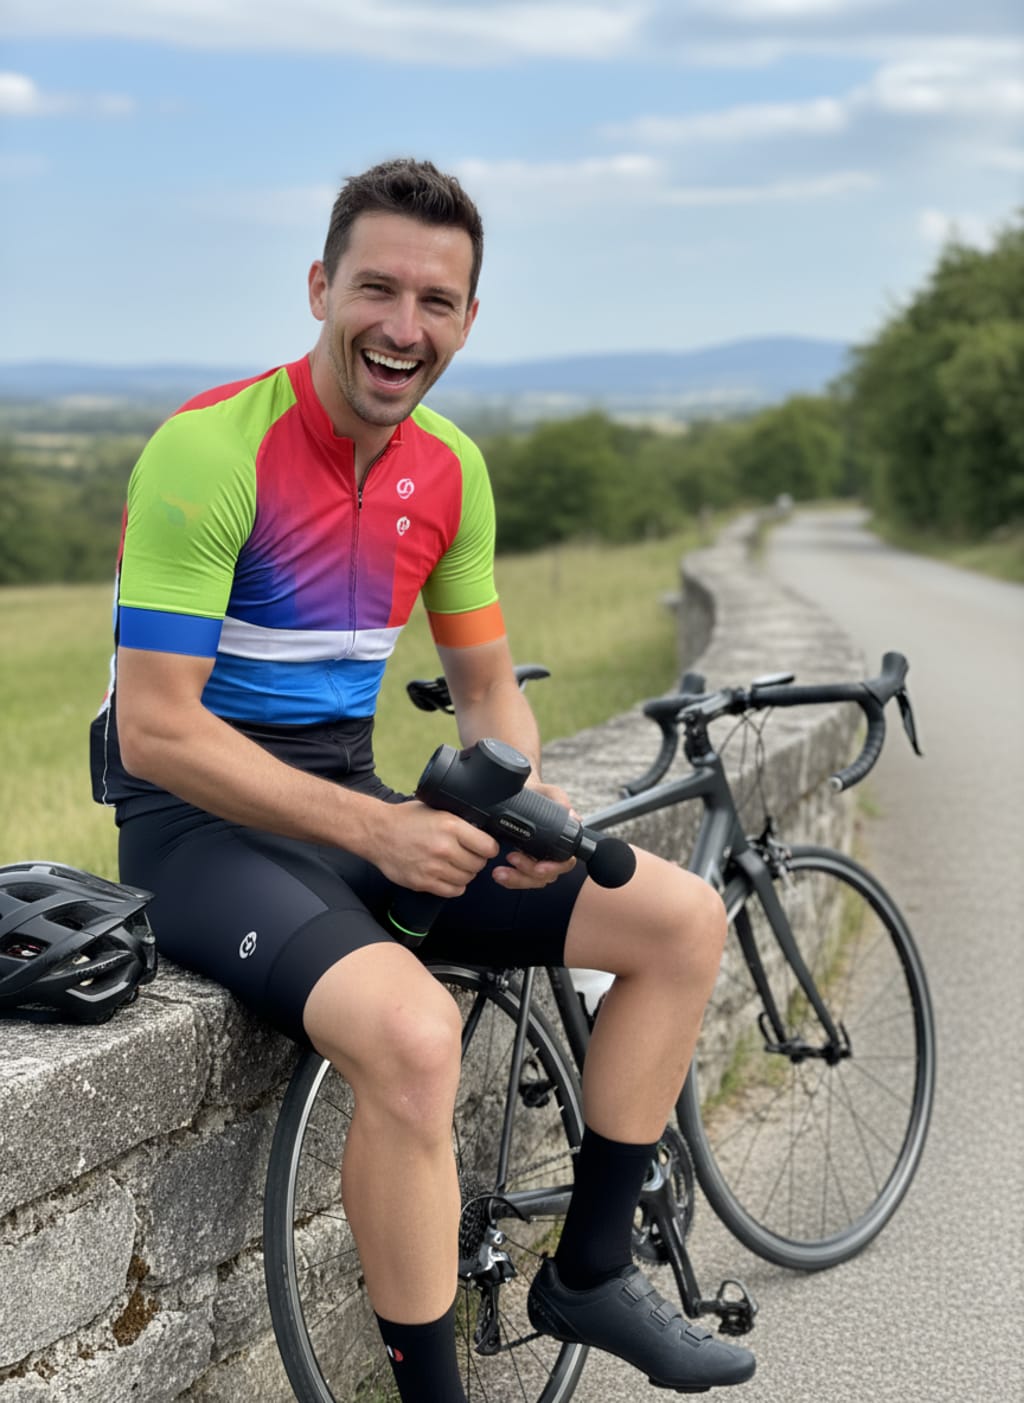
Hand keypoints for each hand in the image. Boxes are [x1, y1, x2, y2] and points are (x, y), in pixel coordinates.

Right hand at [374, 801, 498, 897]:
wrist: (377, 832)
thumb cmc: (405, 819)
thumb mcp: (436, 809)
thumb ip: (458, 821)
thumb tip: (481, 829)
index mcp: (451, 826)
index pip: (488, 847)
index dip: (489, 848)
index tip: (485, 847)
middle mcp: (445, 848)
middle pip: (479, 864)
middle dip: (476, 860)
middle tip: (468, 855)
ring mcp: (434, 868)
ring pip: (467, 879)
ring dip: (465, 873)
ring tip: (455, 865)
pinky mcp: (423, 882)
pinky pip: (452, 891)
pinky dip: (454, 886)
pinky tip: (448, 876)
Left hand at [494, 779, 578, 891]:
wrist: (520, 795)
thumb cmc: (537, 795)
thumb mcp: (549, 792)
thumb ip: (560, 800)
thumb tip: (573, 816)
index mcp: (562, 841)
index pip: (564, 863)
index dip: (553, 868)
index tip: (539, 867)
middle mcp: (552, 855)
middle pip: (547, 876)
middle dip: (529, 873)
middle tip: (512, 858)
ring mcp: (537, 861)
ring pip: (532, 880)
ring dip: (516, 879)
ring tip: (499, 872)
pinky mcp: (522, 864)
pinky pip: (520, 879)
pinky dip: (509, 880)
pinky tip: (498, 874)